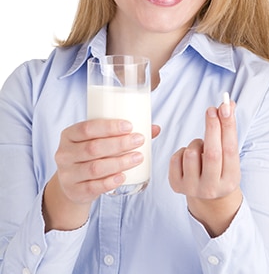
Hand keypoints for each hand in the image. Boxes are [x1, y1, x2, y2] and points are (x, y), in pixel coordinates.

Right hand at [43, 119, 159, 230]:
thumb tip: (155, 128)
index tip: (129, 126)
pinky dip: (110, 182)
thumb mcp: (99, 140)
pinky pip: (93, 187)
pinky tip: (123, 176)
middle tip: (139, 140)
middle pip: (93, 148)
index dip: (108, 127)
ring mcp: (68, 174)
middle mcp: (64, 153)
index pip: (87, 128)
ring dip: (119, 162)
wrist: (73, 183)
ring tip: (138, 157)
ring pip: (95, 168)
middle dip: (119, 144)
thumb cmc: (90, 155)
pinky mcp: (75, 191)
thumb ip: (123, 133)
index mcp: (69, 135)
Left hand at [168, 100, 241, 236]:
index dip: (227, 126)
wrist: (208, 198)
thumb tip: (229, 104)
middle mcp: (212, 188)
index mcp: (231, 179)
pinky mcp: (176, 186)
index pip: (230, 149)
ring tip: (200, 147)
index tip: (225, 107)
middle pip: (212, 153)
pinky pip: (176, 158)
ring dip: (195, 142)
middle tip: (211, 109)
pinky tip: (189, 158)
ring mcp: (193, 188)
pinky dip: (182, 151)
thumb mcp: (229, 154)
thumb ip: (228, 130)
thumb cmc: (220, 168)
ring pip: (191, 153)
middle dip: (212, 127)